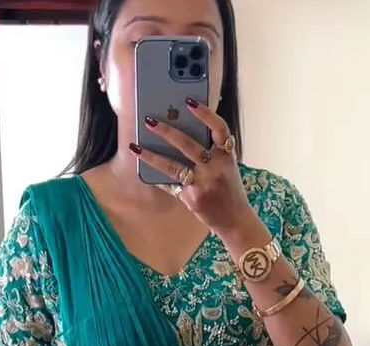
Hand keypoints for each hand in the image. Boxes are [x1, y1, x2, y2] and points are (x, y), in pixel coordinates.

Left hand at [130, 98, 255, 237]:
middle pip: (188, 145)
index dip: (205, 114)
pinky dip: (156, 177)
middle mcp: (216, 169)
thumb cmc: (228, 188)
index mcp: (227, 156)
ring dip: (152, 155)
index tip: (189, 101)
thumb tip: (180, 130)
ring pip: (173, 167)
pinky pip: (170, 184)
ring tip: (136, 146)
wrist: (234, 219)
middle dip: (166, 131)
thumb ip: (211, 151)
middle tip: (148, 120)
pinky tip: (143, 169)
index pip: (220, 129)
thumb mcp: (227, 166)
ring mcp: (203, 184)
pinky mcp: (192, 198)